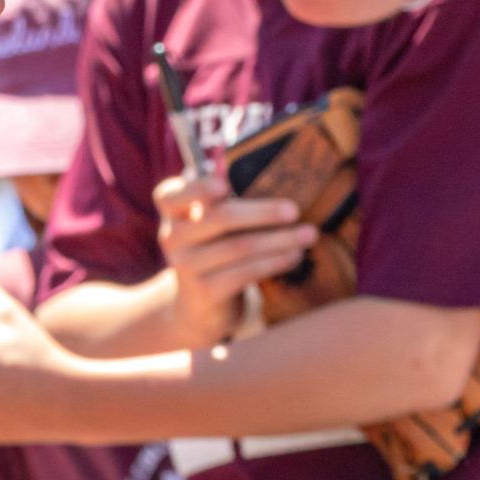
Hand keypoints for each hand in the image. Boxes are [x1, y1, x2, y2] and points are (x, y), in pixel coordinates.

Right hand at [153, 171, 311, 346]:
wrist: (200, 306)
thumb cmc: (215, 248)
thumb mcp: (212, 221)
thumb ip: (226, 198)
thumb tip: (278, 173)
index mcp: (172, 209)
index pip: (171, 194)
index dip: (198, 188)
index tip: (225, 185)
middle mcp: (172, 236)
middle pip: (221, 218)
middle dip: (263, 213)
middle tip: (295, 210)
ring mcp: (185, 266)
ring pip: (239, 247)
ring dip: (279, 240)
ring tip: (308, 235)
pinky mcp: (204, 292)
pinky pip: (245, 272)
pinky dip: (274, 262)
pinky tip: (294, 256)